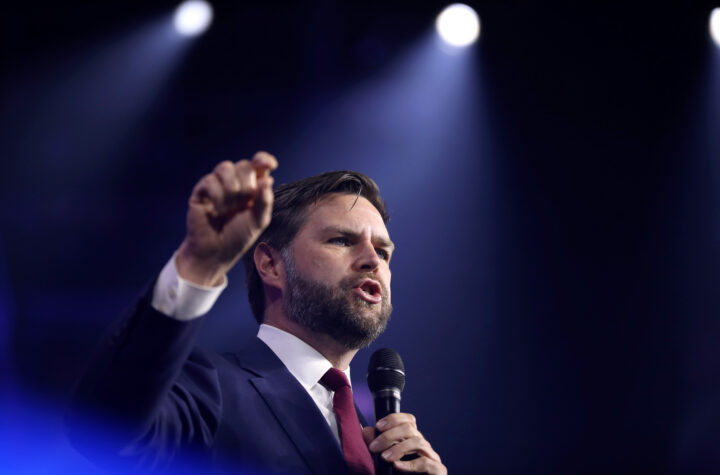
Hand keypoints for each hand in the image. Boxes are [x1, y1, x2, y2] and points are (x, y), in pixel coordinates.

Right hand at [176, 151, 277, 285]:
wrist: (216, 251)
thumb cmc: (238, 236)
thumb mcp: (258, 221)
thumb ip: (264, 201)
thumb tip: (267, 180)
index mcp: (252, 187)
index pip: (258, 164)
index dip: (264, 160)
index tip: (269, 166)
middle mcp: (235, 182)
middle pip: (244, 165)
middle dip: (247, 184)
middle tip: (243, 203)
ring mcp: (217, 185)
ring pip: (225, 167)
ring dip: (232, 189)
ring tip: (229, 208)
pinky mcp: (201, 190)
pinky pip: (210, 180)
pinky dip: (217, 195)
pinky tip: (216, 209)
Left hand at [363, 413, 446, 473]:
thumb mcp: (383, 461)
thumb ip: (376, 446)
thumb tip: (367, 431)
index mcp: (412, 440)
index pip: (408, 420)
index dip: (394, 419)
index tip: (378, 426)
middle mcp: (423, 446)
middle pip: (410, 429)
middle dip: (389, 436)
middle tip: (374, 447)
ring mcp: (432, 457)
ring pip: (418, 442)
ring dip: (398, 448)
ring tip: (384, 458)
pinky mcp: (438, 470)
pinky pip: (426, 463)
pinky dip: (410, 464)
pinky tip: (397, 466)